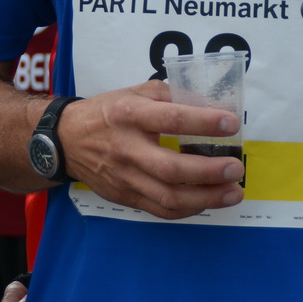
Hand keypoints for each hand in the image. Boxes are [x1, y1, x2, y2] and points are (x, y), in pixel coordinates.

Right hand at [62, 80, 245, 218]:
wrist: (66, 140)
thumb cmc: (108, 111)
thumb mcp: (135, 92)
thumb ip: (169, 95)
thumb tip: (209, 103)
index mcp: (130, 115)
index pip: (171, 119)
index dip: (204, 122)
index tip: (231, 124)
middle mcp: (127, 149)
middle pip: (171, 168)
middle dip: (208, 171)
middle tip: (235, 168)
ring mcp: (125, 177)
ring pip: (168, 196)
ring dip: (206, 199)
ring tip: (233, 193)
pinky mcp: (125, 197)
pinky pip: (160, 209)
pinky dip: (188, 209)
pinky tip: (209, 202)